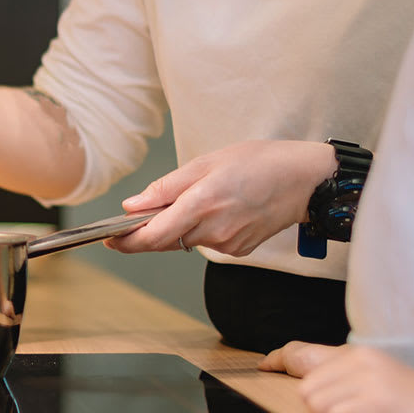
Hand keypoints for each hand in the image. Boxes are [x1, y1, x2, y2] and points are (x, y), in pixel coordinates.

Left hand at [103, 140, 335, 255]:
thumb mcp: (207, 162)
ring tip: (200, 198)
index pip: (153, 235)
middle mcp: (213, 229)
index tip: (110, 239)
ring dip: (180, 226)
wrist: (303, 180)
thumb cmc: (258, 162)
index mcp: (201, 204)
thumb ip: (167, 187)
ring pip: (186, 241)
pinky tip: (220, 209)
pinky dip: (203, 229)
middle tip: (140, 215)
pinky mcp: (238, 250)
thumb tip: (132, 206)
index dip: (127, 241)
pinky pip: (208, 242)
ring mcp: (227, 244)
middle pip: (166, 240)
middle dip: (150, 230)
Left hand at [259, 341, 413, 412]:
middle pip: (305, 389)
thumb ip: (342, 379)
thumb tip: (303, 388)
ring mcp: (369, 378)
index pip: (301, 351)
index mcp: (355, 354)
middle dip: (319, 407)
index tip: (264, 367)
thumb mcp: (376, 380)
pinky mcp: (379, 400)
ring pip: (316, 403)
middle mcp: (360, 359)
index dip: (279, 361)